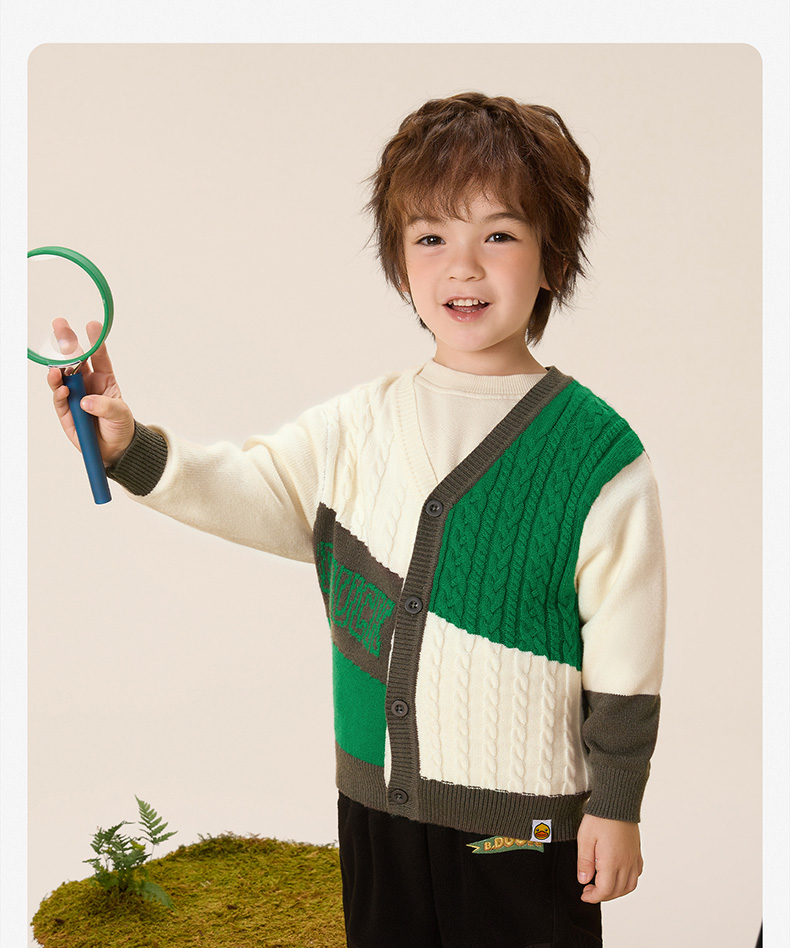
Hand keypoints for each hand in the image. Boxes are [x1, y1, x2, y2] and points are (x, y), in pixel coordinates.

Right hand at [47, 319, 134, 466]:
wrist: (115, 450)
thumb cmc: (120, 426)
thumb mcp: (120, 414)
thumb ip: (106, 406)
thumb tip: (86, 402)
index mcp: (105, 379)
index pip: (99, 356)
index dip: (95, 340)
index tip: (92, 325)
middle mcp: (87, 384)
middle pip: (74, 359)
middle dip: (66, 342)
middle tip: (59, 326)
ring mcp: (75, 396)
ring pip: (62, 377)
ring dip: (57, 370)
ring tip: (57, 369)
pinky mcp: (66, 412)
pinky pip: (59, 399)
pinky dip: (58, 393)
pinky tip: (62, 389)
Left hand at [576, 813, 642, 902]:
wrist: (617, 801)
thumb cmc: (600, 817)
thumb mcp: (585, 838)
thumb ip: (584, 862)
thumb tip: (584, 881)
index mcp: (612, 861)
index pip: (605, 890)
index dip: (593, 897)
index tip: (584, 895)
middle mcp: (626, 863)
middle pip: (617, 891)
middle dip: (602, 895)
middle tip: (589, 889)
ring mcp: (633, 858)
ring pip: (629, 886)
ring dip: (616, 891)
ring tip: (602, 884)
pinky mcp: (636, 852)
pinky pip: (636, 874)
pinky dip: (627, 881)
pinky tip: (617, 874)